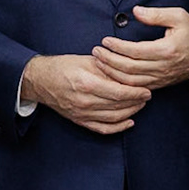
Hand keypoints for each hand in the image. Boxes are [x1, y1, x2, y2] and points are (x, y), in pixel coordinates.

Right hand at [22, 54, 149, 133]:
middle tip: (147, 95)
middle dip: (137, 102)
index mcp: (87, 84)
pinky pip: (103, 129)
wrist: (41, 80)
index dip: (137, 93)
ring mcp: (82, 113)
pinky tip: (129, 122)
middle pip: (119, 106)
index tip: (147, 90)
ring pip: (114, 118)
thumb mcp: (87, 61)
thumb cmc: (63, 67)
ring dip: (131, 112)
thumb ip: (109, 68)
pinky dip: (118, 127)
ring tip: (140, 104)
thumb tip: (129, 74)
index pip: (120, 92)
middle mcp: (85, 101)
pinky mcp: (79, 120)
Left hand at [92, 5, 188, 89]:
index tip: (105, 41)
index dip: (117, 47)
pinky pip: (136, 88)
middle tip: (96, 52)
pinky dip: (121, 83)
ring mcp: (160, 78)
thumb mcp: (179, 16)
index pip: (135, 51)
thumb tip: (135, 11)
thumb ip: (156, 14)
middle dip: (109, 61)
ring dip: (112, 73)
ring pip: (131, 82)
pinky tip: (111, 74)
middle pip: (129, 69)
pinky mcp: (159, 85)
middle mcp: (163, 67)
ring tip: (99, 62)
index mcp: (167, 50)